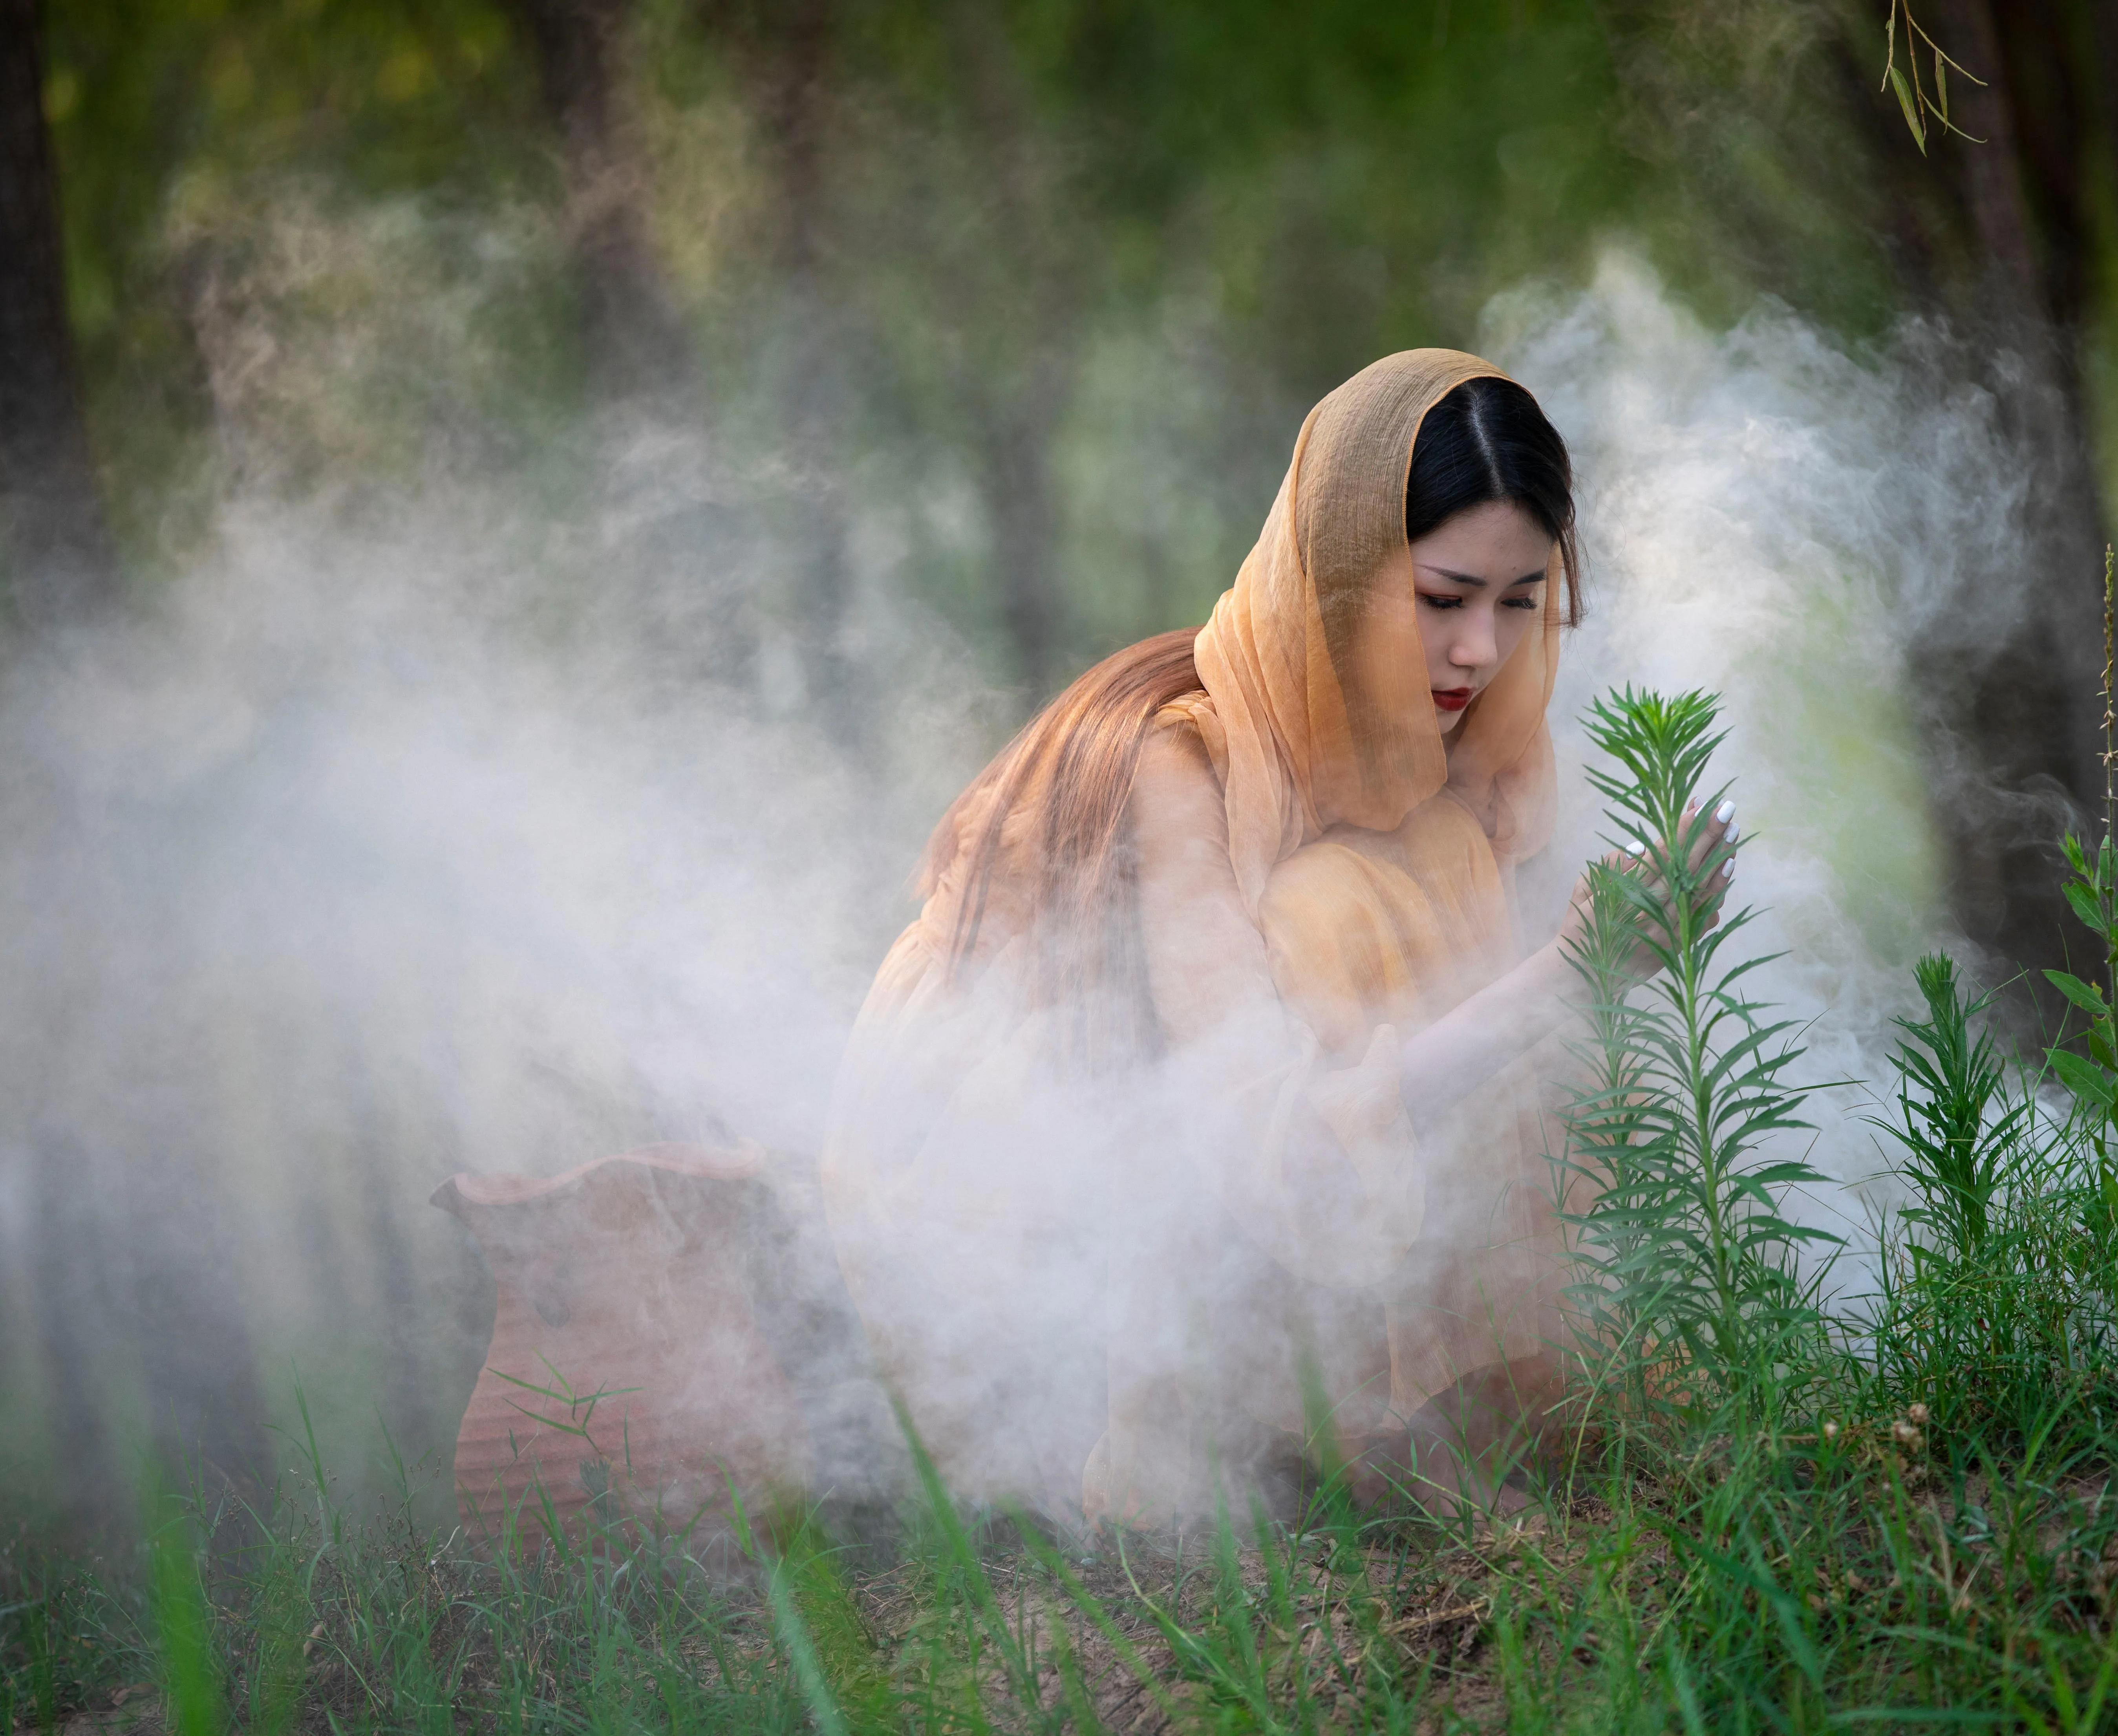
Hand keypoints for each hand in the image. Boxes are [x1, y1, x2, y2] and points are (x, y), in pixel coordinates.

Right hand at [1554, 797, 1739, 985]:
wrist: (1587, 975)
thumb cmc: (1582, 925)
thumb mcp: (1585, 889)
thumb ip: (1612, 865)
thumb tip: (1641, 848)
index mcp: (1628, 892)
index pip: (1664, 853)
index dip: (1684, 828)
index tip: (1701, 805)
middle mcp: (1653, 910)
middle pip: (1690, 868)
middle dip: (1710, 836)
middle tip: (1727, 810)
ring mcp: (1670, 929)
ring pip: (1703, 891)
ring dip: (1721, 861)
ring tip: (1732, 835)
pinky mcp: (1679, 945)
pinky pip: (1705, 917)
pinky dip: (1717, 894)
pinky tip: (1726, 872)